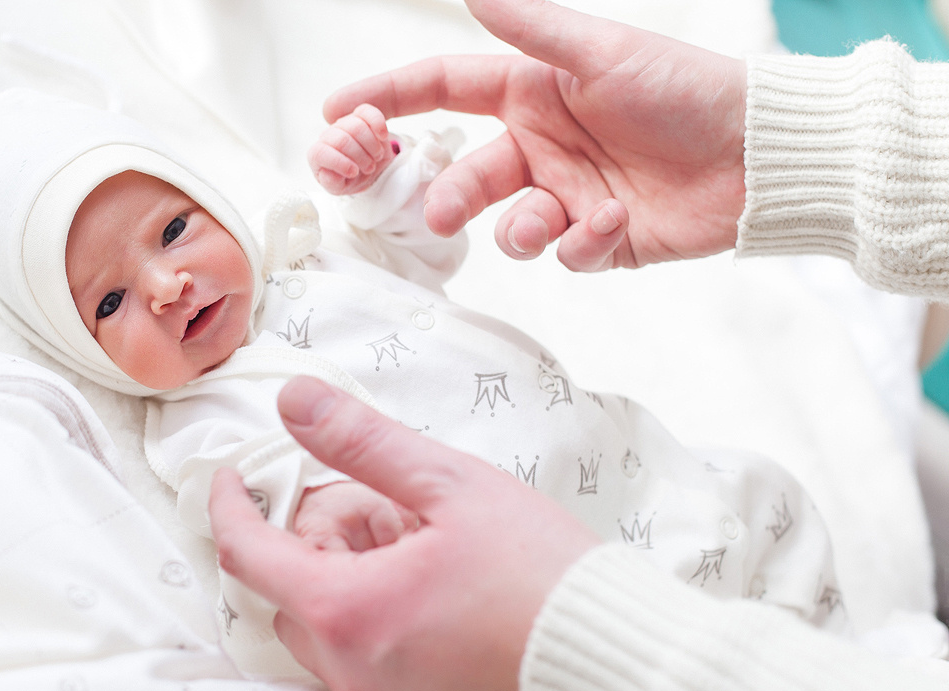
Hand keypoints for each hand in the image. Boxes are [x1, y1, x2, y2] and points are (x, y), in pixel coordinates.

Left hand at [209, 376, 599, 690]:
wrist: (619, 666)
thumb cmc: (542, 573)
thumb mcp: (451, 486)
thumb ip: (362, 443)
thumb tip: (295, 403)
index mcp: (348, 610)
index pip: (247, 553)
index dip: (230, 506)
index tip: (232, 479)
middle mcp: (353, 674)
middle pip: (294, 597)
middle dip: (319, 547)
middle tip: (387, 515)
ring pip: (332, 640)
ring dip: (354, 593)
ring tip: (428, 561)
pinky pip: (374, 680)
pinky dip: (387, 638)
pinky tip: (445, 611)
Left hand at [307, 103, 396, 194]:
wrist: (366, 169)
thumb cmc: (349, 178)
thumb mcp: (340, 188)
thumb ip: (332, 184)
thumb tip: (329, 174)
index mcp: (318, 154)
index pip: (321, 152)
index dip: (338, 163)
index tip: (353, 172)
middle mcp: (328, 136)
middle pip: (342, 140)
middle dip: (359, 157)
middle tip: (368, 168)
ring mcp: (344, 123)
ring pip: (357, 126)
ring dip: (372, 146)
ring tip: (375, 157)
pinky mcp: (360, 115)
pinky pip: (368, 112)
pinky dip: (378, 124)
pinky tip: (382, 136)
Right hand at [323, 0, 746, 270]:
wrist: (759, 154)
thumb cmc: (686, 89)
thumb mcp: (603, 53)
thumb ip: (533, 30)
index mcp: (535, 94)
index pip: (446, 92)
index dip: (391, 99)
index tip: (337, 114)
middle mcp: (544, 147)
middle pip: (469, 175)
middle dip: (448, 198)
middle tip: (440, 215)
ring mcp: (569, 196)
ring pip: (512, 227)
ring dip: (521, 230)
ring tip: (549, 222)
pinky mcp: (600, 241)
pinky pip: (566, 255)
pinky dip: (581, 245)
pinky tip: (614, 223)